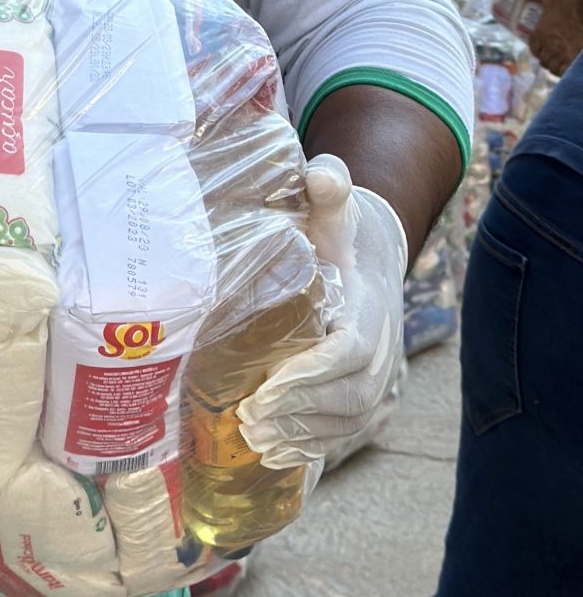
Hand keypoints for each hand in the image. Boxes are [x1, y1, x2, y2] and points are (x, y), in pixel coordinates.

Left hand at [235, 155, 406, 468]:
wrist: (373, 255)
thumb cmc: (339, 231)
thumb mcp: (334, 206)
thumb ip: (328, 188)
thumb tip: (320, 175)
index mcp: (368, 307)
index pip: (346, 354)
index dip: (308, 377)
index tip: (263, 390)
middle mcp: (382, 347)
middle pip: (348, 396)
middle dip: (297, 414)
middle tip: (246, 420)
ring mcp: (380, 374)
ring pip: (350, 419)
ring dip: (303, 435)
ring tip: (253, 438)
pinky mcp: (369, 391)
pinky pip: (349, 429)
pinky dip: (315, 446)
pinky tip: (275, 453)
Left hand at [520, 0, 582, 74]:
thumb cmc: (571, 2)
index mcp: (540, 34)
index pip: (533, 47)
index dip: (537, 48)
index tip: (541, 47)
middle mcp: (549, 47)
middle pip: (543, 59)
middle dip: (546, 58)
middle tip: (551, 55)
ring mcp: (563, 55)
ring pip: (554, 67)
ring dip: (555, 66)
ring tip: (559, 63)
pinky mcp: (576, 60)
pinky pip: (567, 71)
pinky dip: (565, 71)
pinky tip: (569, 68)